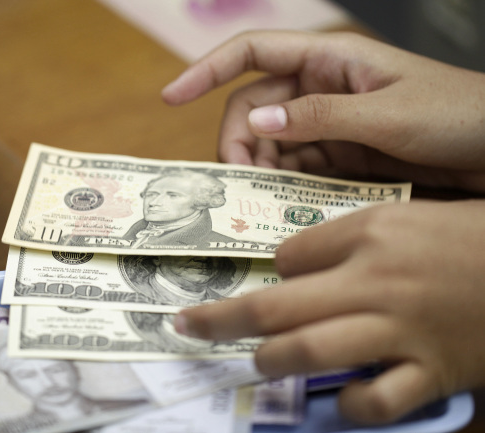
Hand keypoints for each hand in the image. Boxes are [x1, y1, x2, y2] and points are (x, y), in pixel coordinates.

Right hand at [162, 31, 484, 191]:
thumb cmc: (459, 115)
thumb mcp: (388, 112)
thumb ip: (320, 116)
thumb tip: (256, 121)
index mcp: (328, 60)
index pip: (252, 53)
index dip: (206, 70)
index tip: (171, 98)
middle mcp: (320, 89)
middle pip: (253, 108)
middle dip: (237, 141)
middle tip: (235, 178)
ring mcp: (328, 125)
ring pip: (271, 144)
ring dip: (258, 170)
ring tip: (257, 199)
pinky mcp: (340, 157)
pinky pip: (297, 169)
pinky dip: (283, 187)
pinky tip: (281, 205)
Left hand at [174, 200, 484, 423]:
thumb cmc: (467, 234)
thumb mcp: (402, 214)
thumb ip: (343, 237)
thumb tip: (289, 266)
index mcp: (368, 234)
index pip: (288, 255)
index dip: (269, 270)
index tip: (265, 280)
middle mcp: (374, 282)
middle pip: (276, 305)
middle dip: (222, 318)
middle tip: (187, 325)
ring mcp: (401, 332)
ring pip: (309, 354)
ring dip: (271, 361)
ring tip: (257, 361)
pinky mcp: (433, 373)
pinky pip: (375, 402)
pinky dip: (349, 407)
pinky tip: (339, 401)